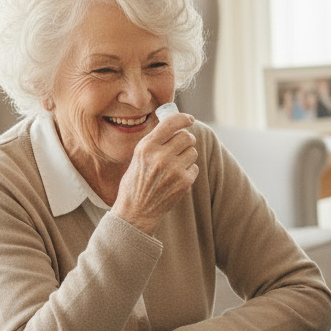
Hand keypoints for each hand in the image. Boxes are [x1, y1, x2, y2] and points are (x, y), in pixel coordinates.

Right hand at [112, 113, 198, 233]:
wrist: (136, 211)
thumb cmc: (136, 181)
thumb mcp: (138, 157)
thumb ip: (155, 141)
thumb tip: (177, 126)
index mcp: (146, 147)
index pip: (171, 123)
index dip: (183, 119)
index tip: (189, 119)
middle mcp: (160, 156)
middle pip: (187, 136)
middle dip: (186, 140)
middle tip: (180, 146)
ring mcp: (174, 169)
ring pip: (192, 151)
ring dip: (187, 156)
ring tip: (173, 166)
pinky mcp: (184, 182)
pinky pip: (194, 167)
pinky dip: (188, 171)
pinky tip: (175, 179)